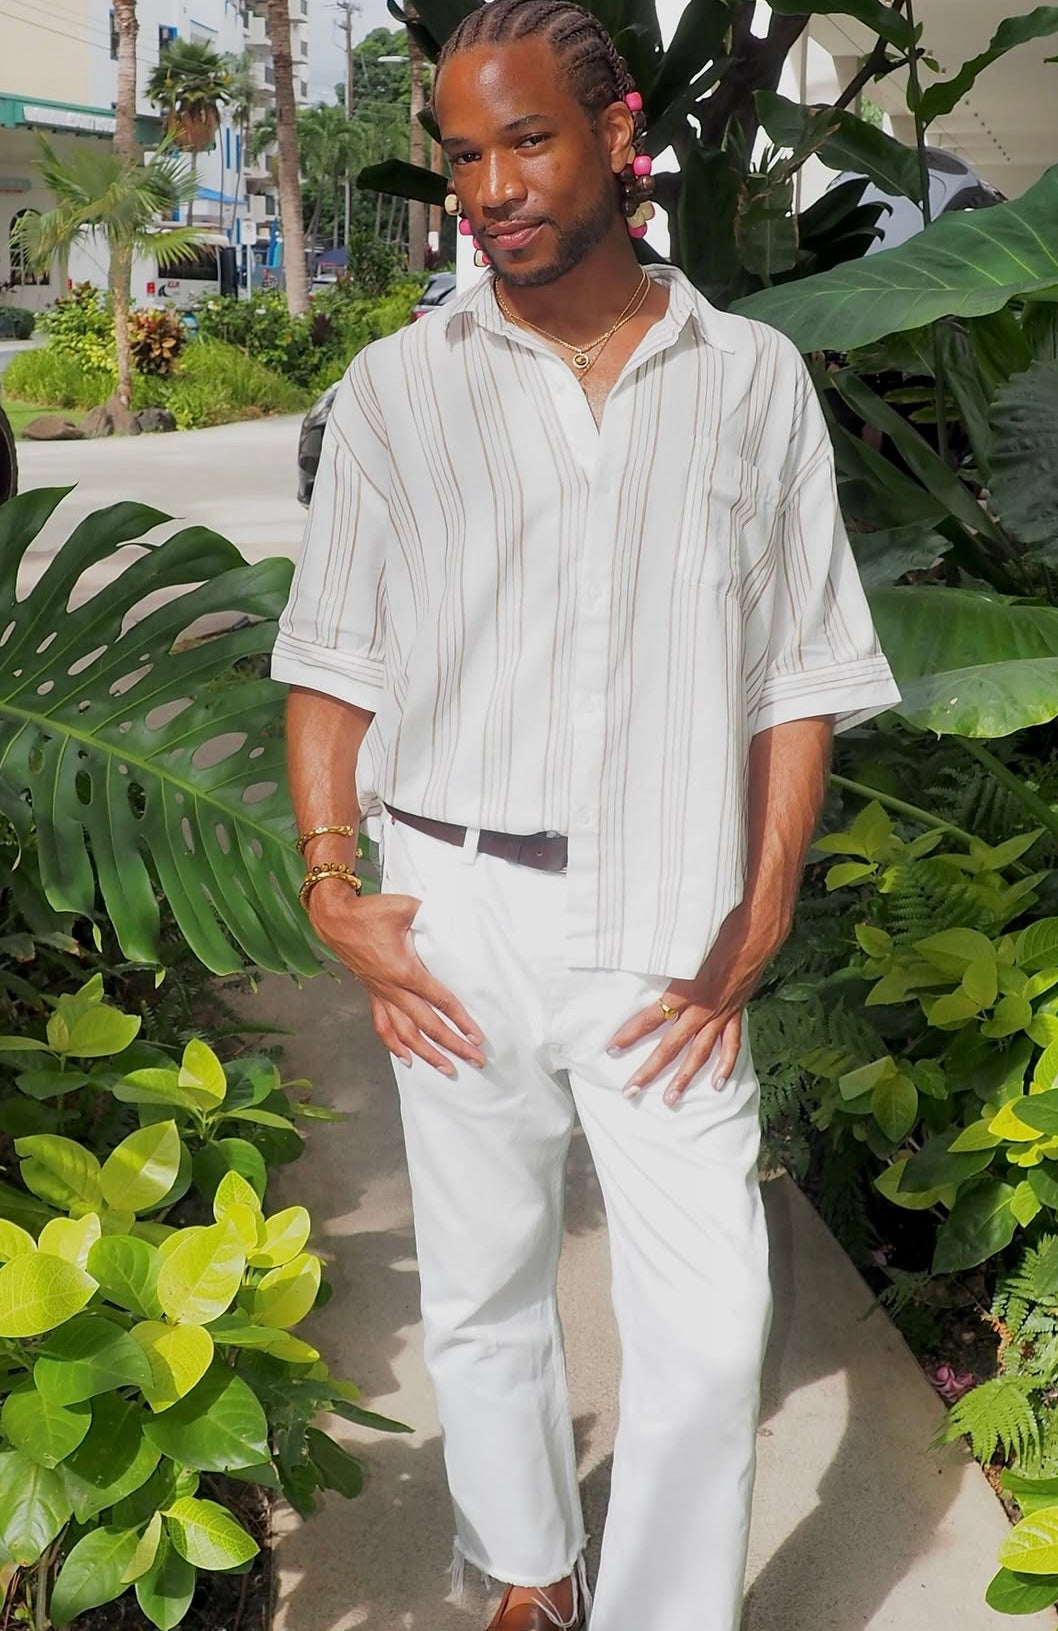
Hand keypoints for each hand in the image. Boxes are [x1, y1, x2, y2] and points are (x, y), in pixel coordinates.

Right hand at [309, 880, 485, 1077]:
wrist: (335, 919)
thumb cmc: (369, 912)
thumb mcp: (405, 907)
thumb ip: (431, 914)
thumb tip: (451, 918)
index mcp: (404, 970)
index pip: (440, 1000)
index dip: (461, 1020)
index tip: (476, 1036)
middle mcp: (392, 988)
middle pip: (427, 1025)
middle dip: (452, 1045)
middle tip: (474, 1060)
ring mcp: (381, 994)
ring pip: (405, 1033)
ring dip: (427, 1053)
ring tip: (446, 1068)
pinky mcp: (372, 994)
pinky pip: (383, 1025)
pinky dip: (394, 1045)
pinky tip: (406, 1058)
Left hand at [605, 905, 778, 1107]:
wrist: (756, 932)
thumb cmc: (718, 930)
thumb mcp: (684, 944)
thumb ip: (663, 958)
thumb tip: (638, 957)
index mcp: (686, 990)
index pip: (651, 1018)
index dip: (630, 1034)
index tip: (612, 1049)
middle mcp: (702, 1009)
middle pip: (670, 1046)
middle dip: (649, 1070)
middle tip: (631, 1091)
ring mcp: (721, 1014)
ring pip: (699, 1053)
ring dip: (684, 1078)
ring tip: (670, 1100)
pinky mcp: (735, 1013)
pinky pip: (730, 1045)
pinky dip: (725, 1065)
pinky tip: (717, 1084)